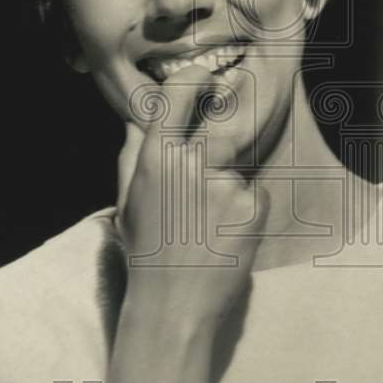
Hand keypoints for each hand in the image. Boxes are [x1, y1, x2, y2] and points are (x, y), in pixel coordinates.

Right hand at [118, 65, 268, 328]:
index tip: (205, 77)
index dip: (195, 78)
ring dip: (228, 181)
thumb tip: (139, 119)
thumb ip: (133, 155)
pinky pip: (254, 192)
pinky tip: (227, 233)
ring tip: (210, 220)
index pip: (177, 95)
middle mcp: (192, 164)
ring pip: (237, 164)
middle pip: (219, 118)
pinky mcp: (253, 205)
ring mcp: (227, 184)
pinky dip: (245, 207)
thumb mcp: (128, 201)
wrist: (175, 306)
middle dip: (224, 118)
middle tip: (219, 137)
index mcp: (155, 159)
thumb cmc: (146, 253)